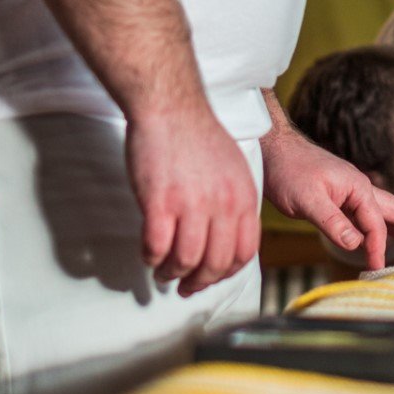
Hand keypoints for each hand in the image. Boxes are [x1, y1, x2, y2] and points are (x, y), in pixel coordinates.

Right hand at [126, 106, 261, 296]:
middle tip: (185, 286)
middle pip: (217, 263)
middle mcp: (223, 204)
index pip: (244, 252)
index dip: (226, 272)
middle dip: (199, 282)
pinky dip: (151, 257)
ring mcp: (192, 204)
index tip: (211, 278)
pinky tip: (148, 254)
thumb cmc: (197, 135)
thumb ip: (234, 201)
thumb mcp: (233, 168)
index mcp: (243, 197)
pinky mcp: (160, 201)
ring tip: (163, 272)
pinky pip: (156, 246)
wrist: (171, 107)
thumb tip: (227, 233)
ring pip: (186, 260)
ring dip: (172, 273)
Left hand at [262, 123, 393, 271]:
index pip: (376, 224)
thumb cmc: (289, 170)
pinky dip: (381, 228)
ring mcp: (351, 193)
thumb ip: (332, 221)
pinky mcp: (340, 198)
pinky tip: (384, 237)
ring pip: (385, 214)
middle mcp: (360, 189)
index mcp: (358, 187)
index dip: (377, 247)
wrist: (273, 150)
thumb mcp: (307, 199)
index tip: (374, 268)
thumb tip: (356, 244)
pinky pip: (367, 217)